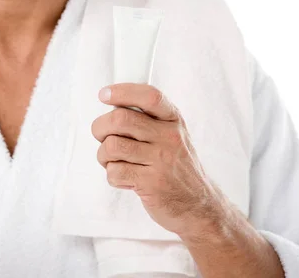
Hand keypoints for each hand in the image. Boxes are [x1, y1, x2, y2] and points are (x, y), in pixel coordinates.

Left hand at [91, 83, 226, 238]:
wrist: (198, 206)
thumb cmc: (175, 167)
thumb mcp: (171, 136)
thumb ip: (147, 120)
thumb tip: (112, 105)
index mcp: (173, 121)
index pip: (149, 96)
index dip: (123, 92)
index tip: (104, 94)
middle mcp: (169, 137)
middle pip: (120, 119)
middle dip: (100, 128)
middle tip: (101, 137)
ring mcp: (161, 161)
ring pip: (112, 146)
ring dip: (103, 155)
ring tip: (113, 161)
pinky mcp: (151, 184)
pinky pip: (114, 172)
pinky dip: (112, 176)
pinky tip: (125, 179)